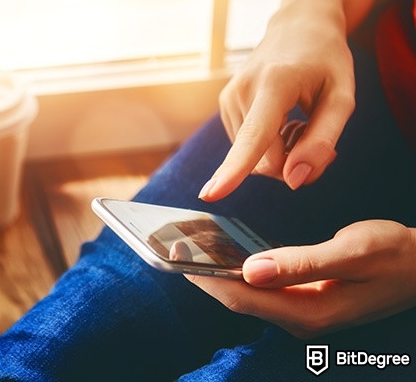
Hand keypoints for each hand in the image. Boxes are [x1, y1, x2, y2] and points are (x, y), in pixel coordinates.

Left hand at [185, 220, 415, 338]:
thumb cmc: (394, 254)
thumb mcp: (352, 251)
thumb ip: (301, 263)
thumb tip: (251, 269)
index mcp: (309, 312)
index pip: (242, 298)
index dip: (207, 279)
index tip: (178, 257)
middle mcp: (301, 320)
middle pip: (239, 301)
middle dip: (206, 278)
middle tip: (176, 250)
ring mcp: (303, 314)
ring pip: (249, 298)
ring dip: (220, 276)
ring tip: (193, 252)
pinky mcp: (305, 304)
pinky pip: (263, 293)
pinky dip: (240, 275)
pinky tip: (227, 259)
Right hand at [200, 0, 358, 200]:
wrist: (297, 28)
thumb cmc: (325, 61)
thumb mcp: (342, 97)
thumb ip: (322, 141)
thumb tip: (293, 180)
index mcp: (275, 84)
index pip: (255, 137)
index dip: (235, 169)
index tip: (211, 194)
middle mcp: (243, 91)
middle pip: (263, 161)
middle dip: (292, 165)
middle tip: (319, 141)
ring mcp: (229, 99)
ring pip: (254, 159)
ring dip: (281, 153)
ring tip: (298, 122)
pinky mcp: (225, 106)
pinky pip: (248, 148)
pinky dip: (268, 145)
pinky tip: (281, 121)